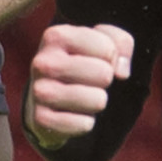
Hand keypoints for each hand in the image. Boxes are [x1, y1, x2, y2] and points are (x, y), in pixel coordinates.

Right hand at [26, 22, 133, 146]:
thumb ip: (120, 42)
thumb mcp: (100, 42)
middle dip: (105, 80)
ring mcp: (39, 91)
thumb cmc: (79, 63)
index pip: (108, 49)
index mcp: (56, 36)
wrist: (45, 96)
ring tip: (83, 97)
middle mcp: (43, 62)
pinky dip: (86, 122)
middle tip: (90, 81)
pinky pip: (85, 124)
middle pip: (104, 74)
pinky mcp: (42, 119)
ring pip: (98, 100)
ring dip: (97, 102)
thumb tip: (121, 71)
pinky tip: (73, 114)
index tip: (97, 60)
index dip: (111, 57)